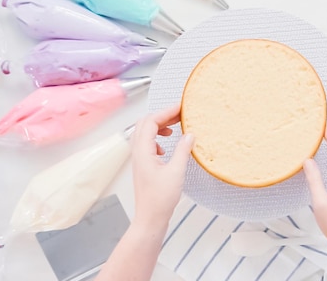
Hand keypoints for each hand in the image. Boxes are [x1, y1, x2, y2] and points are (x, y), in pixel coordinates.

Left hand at [130, 104, 193, 227]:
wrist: (150, 218)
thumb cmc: (160, 199)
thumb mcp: (176, 172)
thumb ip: (183, 150)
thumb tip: (189, 135)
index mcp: (143, 151)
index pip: (150, 122)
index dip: (165, 112)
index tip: (180, 108)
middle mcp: (137, 153)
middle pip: (145, 124)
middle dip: (162, 116)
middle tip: (179, 115)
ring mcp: (139, 159)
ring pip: (145, 133)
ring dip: (159, 126)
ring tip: (175, 127)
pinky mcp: (144, 165)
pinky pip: (147, 144)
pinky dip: (157, 138)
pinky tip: (167, 146)